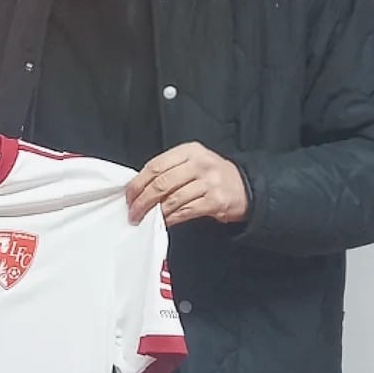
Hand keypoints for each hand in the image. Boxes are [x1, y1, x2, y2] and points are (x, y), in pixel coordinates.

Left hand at [126, 144, 249, 226]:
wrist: (244, 187)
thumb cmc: (212, 176)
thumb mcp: (192, 163)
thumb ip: (168, 170)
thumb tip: (139, 188)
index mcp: (189, 151)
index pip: (155, 166)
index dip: (138, 183)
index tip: (129, 196)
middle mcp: (200, 164)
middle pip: (161, 183)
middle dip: (142, 200)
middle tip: (133, 212)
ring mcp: (209, 182)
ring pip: (172, 199)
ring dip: (155, 212)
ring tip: (145, 219)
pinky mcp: (215, 201)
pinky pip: (185, 211)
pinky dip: (171, 218)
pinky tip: (164, 221)